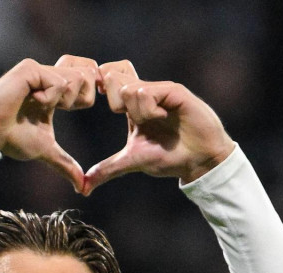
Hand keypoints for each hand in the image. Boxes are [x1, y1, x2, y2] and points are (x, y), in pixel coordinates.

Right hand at [0, 57, 97, 192]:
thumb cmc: (11, 138)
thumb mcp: (46, 150)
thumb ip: (65, 163)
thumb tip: (82, 187)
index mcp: (54, 90)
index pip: (88, 79)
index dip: (88, 95)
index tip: (68, 109)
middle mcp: (48, 75)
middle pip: (89, 74)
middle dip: (79, 99)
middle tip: (58, 109)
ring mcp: (40, 70)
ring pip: (78, 77)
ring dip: (64, 100)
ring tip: (40, 105)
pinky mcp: (31, 68)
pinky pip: (59, 82)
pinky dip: (49, 99)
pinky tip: (30, 101)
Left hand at [82, 60, 234, 193]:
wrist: (198, 160)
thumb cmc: (170, 158)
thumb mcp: (133, 161)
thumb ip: (108, 169)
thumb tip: (83, 187)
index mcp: (131, 106)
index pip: (109, 78)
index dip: (102, 88)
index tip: (109, 109)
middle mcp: (144, 93)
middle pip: (113, 75)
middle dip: (113, 100)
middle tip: (130, 118)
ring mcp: (159, 90)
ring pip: (128, 89)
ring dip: (137, 112)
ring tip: (155, 122)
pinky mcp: (173, 91)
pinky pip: (146, 92)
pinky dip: (149, 110)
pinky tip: (164, 118)